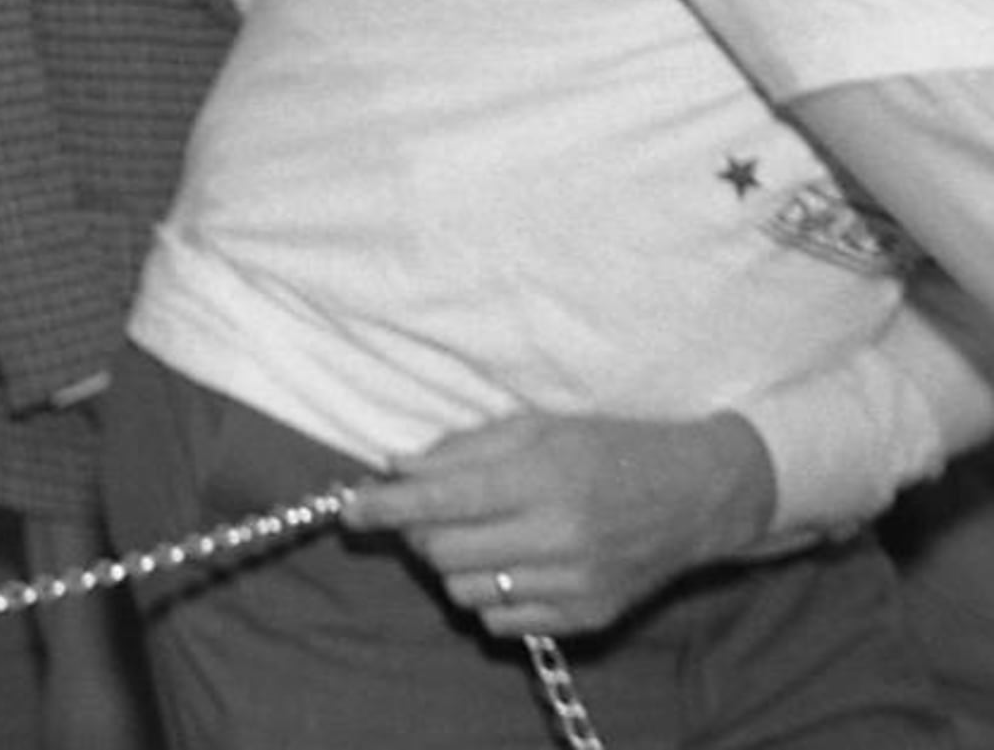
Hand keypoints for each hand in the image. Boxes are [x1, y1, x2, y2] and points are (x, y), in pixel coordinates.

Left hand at [341, 409, 775, 635]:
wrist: (698, 495)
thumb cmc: (610, 449)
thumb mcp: (537, 427)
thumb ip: (463, 449)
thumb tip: (397, 468)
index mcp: (542, 480)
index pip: (439, 501)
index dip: (384, 508)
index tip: (350, 511)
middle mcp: (558, 537)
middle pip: (441, 552)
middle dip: (417, 532)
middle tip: (428, 512)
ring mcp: (575, 584)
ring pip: (465, 591)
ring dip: (452, 565)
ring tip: (477, 535)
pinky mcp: (588, 618)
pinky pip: (503, 622)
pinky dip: (489, 597)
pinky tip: (509, 565)